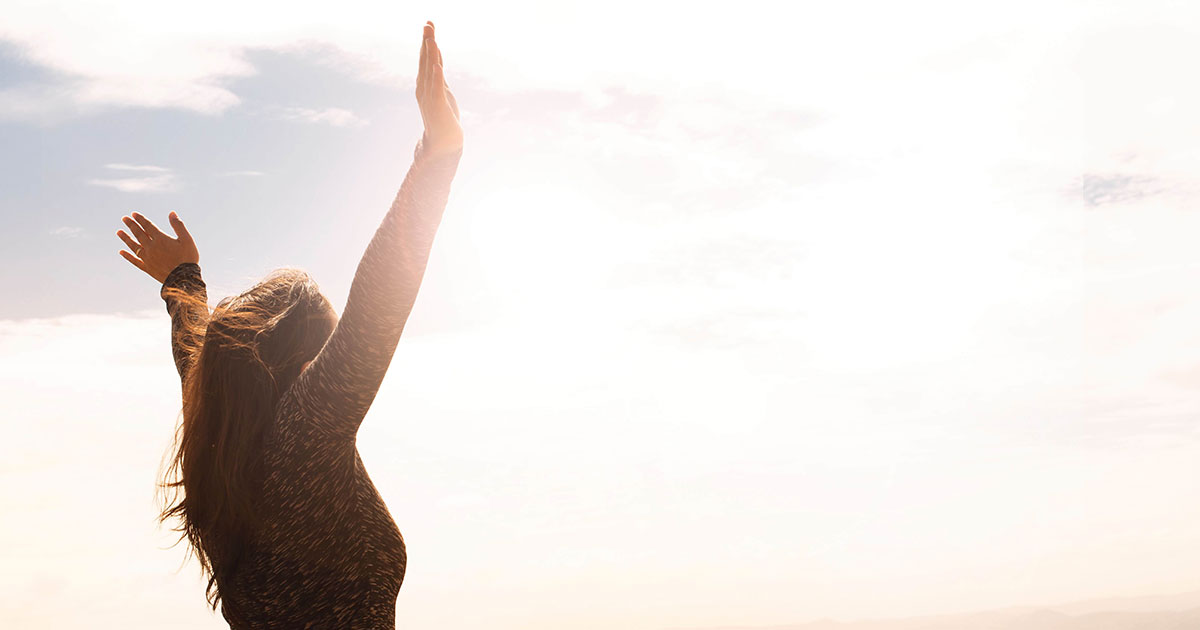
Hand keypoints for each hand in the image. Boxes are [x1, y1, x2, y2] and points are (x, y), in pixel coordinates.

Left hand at [116, 211, 199, 282]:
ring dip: (126, 238)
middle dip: (131, 225)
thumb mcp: (187, 240)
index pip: (148, 226)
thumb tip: (171, 213)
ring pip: (134, 246)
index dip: (141, 219)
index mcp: (161, 239)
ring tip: (119, 232)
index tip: (133, 214)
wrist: (184, 279)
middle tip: (124, 219)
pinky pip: (135, 261)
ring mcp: (148, 258)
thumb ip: (178, 226)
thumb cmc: (187, 258)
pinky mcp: (147, 268)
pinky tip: (121, 252)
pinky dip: (127, 256)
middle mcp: (151, 247)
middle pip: (139, 234)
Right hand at [416, 21, 462, 156]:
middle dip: (427, 42)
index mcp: (425, 84)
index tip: (429, 24)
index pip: (426, 58)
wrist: (443, 143)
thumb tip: (436, 60)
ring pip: (430, 71)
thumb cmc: (443, 117)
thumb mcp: (442, 91)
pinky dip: (437, 76)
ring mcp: (430, 97)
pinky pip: (437, 88)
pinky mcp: (438, 106)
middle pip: (425, 61)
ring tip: (431, 38)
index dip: (427, 41)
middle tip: (428, 24)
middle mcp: (424, 88)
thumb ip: (438, 76)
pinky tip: (437, 65)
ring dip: (430, 54)